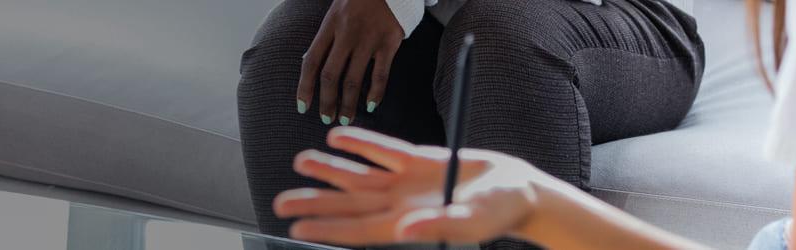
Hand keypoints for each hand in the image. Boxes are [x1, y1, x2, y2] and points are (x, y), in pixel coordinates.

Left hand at [274, 127, 551, 244]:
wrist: (516, 190)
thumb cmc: (497, 213)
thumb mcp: (471, 222)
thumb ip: (438, 224)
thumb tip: (406, 229)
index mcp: (407, 225)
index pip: (358, 228)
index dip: (327, 225)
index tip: (297, 224)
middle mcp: (400, 204)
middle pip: (349, 203)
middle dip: (315, 201)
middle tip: (279, 200)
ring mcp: (406, 182)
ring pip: (358, 175)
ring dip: (329, 169)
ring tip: (299, 162)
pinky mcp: (418, 160)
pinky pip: (382, 150)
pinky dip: (359, 143)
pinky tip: (336, 138)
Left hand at [299, 0, 403, 125]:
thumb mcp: (335, 12)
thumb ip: (326, 37)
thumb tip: (312, 66)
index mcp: (330, 26)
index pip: (311, 61)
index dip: (305, 86)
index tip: (302, 107)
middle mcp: (347, 34)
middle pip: (331, 75)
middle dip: (327, 101)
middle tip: (326, 118)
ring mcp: (368, 39)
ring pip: (354, 79)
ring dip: (349, 103)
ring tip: (346, 118)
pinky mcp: (389, 43)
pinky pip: (380, 74)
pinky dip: (375, 93)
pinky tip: (371, 105)